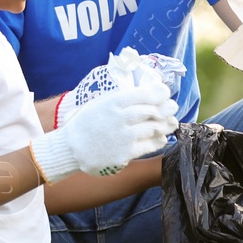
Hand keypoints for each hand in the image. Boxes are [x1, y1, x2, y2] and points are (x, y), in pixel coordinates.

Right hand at [33, 81, 178, 182]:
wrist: (70, 149)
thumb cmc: (86, 124)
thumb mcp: (99, 103)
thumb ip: (121, 97)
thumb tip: (147, 90)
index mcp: (112, 103)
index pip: (142, 94)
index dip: (159, 92)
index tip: (165, 92)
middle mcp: (119, 118)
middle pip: (151, 110)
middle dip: (166, 108)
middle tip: (172, 107)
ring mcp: (123, 136)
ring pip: (154, 127)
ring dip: (165, 124)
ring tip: (170, 122)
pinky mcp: (125, 153)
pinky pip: (149, 145)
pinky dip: (159, 140)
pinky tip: (161, 137)